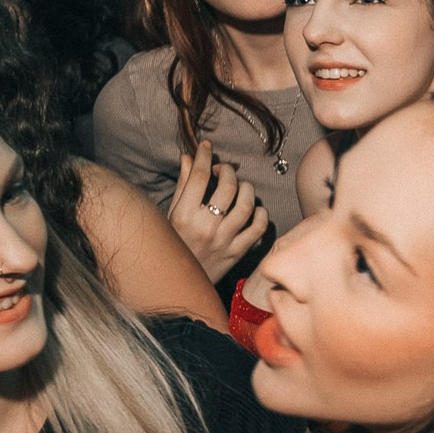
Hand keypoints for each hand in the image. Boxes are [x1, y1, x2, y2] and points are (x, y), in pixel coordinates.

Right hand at [168, 141, 266, 281]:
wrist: (178, 285)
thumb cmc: (174, 245)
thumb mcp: (172, 215)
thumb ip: (183, 186)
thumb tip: (188, 157)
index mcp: (184, 216)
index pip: (198, 177)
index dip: (204, 156)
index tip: (206, 147)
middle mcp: (205, 227)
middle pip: (227, 187)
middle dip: (228, 171)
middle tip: (223, 170)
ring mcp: (224, 241)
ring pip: (247, 205)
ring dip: (247, 189)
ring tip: (240, 187)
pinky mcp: (237, 253)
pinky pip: (258, 228)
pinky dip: (261, 215)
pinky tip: (254, 210)